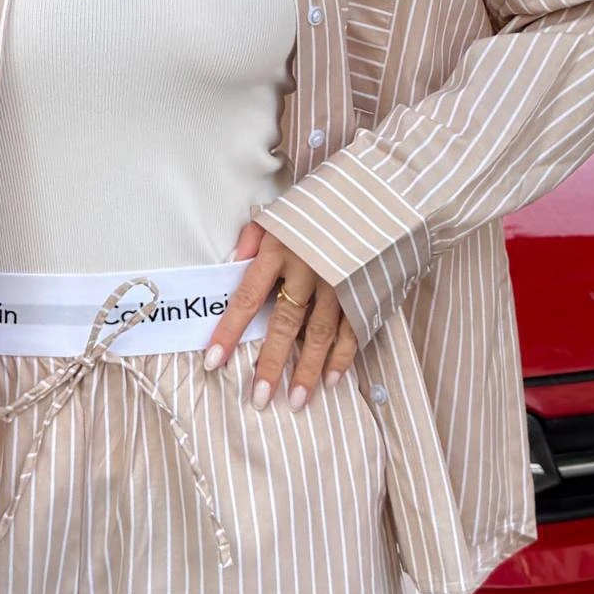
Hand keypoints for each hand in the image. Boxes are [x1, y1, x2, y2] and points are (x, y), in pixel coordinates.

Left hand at [203, 221, 356, 411]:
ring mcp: (340, 282)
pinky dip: (343, 356)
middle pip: (285, 323)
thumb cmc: (321, 202)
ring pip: (319, 334)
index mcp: (280, 249)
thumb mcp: (281, 211)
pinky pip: (352, 330)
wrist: (381, 191)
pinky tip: (331, 380)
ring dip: (307, 370)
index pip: (247, 297)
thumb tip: (231, 265)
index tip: (212, 361)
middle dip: (270, 364)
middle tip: (258, 398)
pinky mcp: (365, 290)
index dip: (229, 331)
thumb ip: (253, 238)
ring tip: (295, 402)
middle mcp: (308, 269)